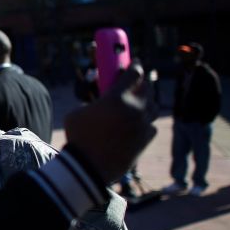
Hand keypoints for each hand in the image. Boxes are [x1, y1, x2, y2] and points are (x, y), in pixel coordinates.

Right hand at [64, 63, 156, 184]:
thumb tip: (98, 102)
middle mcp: (135, 108)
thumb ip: (92, 102)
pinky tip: (138, 124)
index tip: (134, 62)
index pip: (134, 72)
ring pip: (152, 106)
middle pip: (147, 87)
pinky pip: (150, 125)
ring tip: (138, 102)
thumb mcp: (77, 112)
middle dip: (142, 82)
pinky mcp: (145, 139)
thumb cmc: (78, 137)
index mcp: (117, 97)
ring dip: (145, 101)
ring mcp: (143, 124)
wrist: (89, 167)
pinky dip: (145, 122)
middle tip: (137, 81)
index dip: (135, 65)